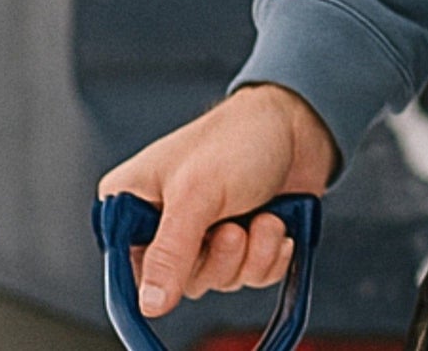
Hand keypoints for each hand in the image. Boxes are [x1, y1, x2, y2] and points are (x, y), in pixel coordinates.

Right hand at [96, 83, 337, 318]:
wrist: (301, 122)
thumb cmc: (240, 137)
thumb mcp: (196, 192)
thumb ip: (170, 251)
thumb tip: (149, 305)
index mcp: (133, 203)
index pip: (126, 269)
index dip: (159, 277)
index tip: (191, 257)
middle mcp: (163, 223)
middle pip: (179, 283)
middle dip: (219, 259)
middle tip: (233, 228)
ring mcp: (204, 234)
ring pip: (220, 280)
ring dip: (250, 253)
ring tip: (262, 216)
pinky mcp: (242, 241)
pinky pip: (251, 276)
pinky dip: (269, 254)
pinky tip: (276, 225)